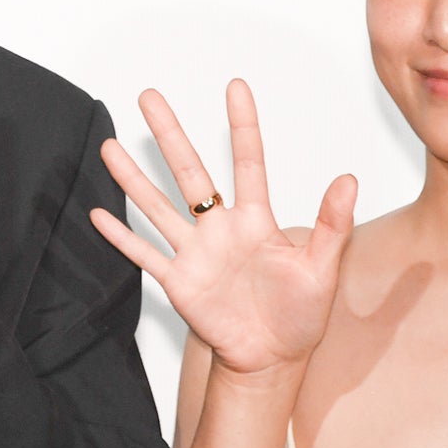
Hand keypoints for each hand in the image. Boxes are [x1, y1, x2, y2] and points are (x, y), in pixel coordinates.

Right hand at [91, 80, 355, 378]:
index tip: (235, 87)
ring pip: (157, 207)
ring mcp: (196, 253)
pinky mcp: (179, 282)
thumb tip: (349, 179)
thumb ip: (332, 224)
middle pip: (189, 172)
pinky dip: (121, 236)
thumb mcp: (323, 268)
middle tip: (149, 97)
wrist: (272, 360)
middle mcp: (220, 229)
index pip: (248, 162)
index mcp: (256, 221)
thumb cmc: (300, 314)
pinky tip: (98, 213)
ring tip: (108, 146)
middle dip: (169, 134)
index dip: (242, 125)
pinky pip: (145, 255)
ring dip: (132, 178)